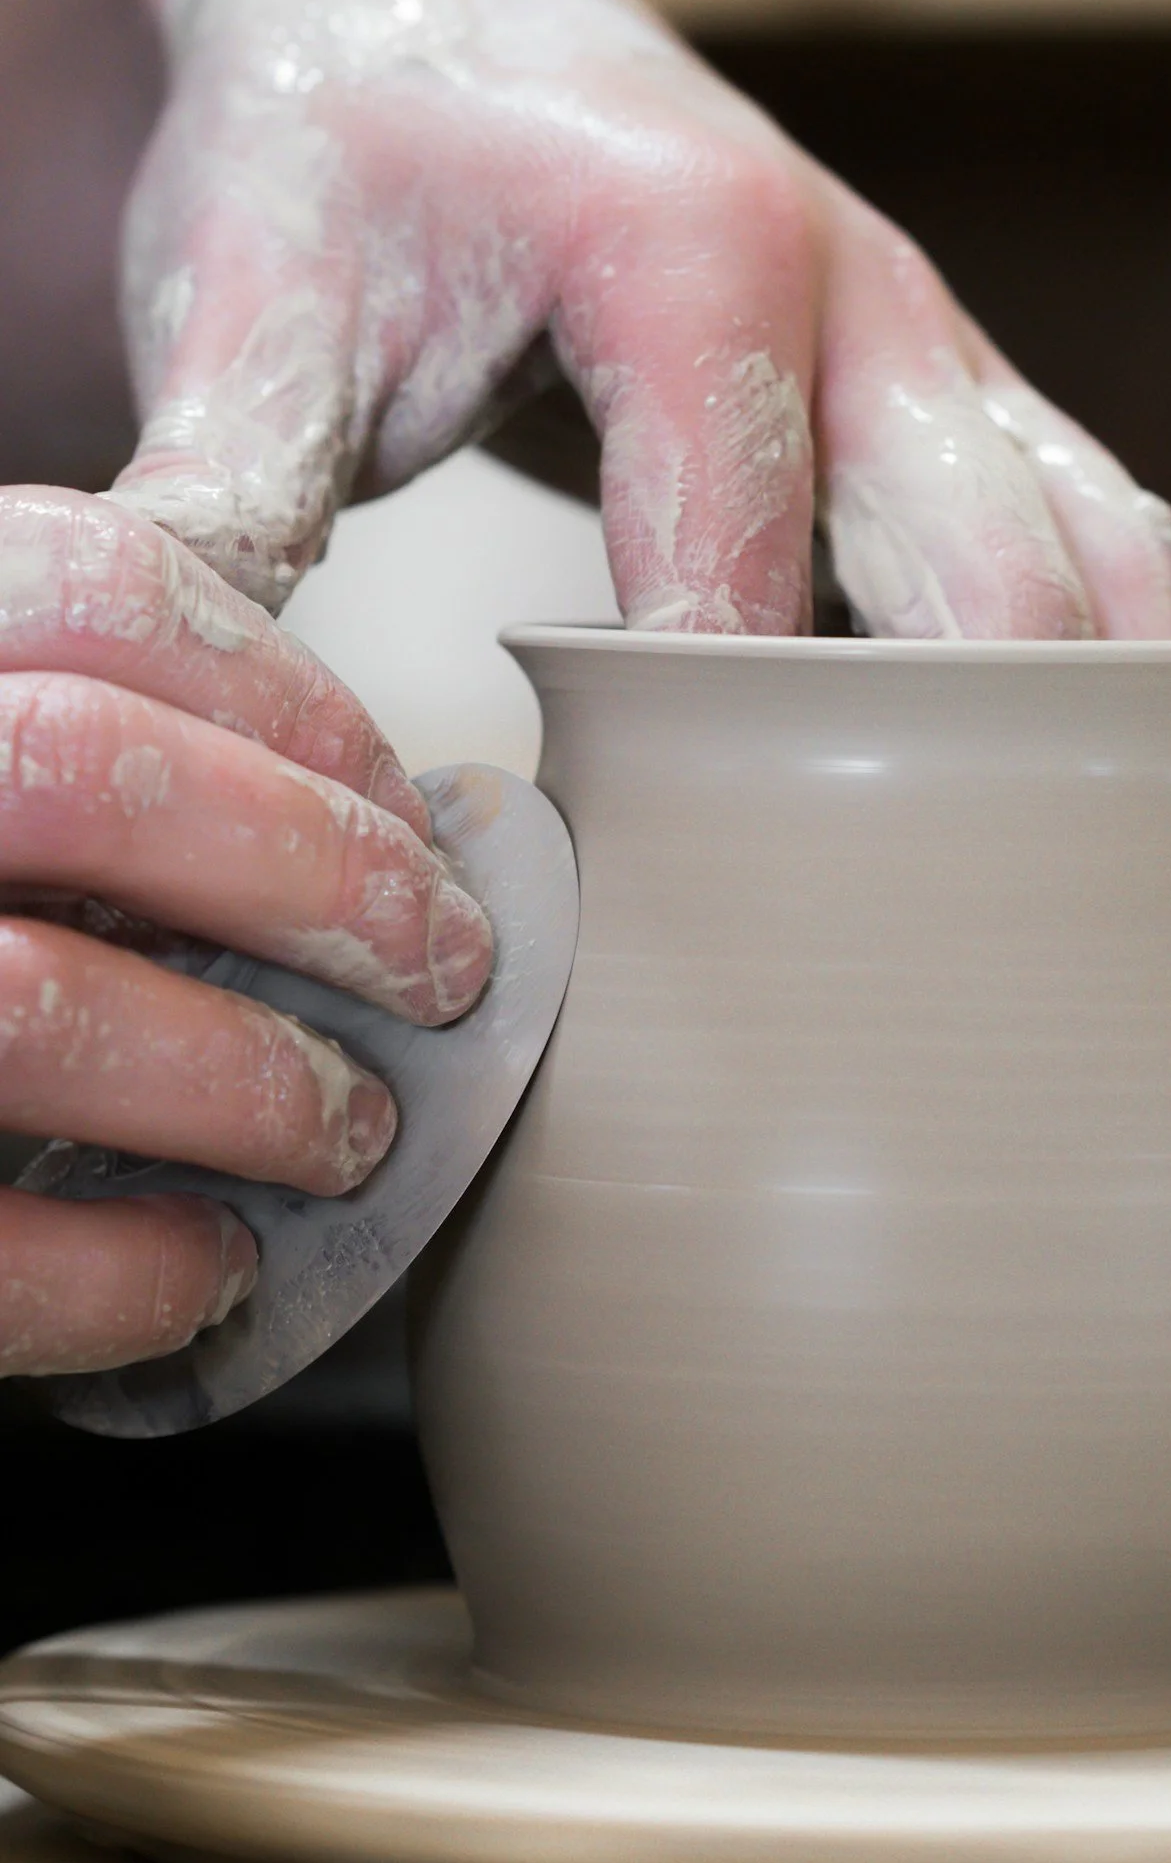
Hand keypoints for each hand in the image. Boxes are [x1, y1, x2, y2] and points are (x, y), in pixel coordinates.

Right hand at [0, 487, 492, 1377]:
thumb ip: (81, 730)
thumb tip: (356, 813)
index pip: (88, 588)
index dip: (290, 697)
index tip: (396, 804)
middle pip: (83, 772)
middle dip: (318, 877)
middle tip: (438, 971)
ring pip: (31, 1005)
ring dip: (247, 1083)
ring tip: (345, 1130)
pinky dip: (124, 1274)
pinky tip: (207, 1266)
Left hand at [92, 0, 1170, 856]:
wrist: (415, 8)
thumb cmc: (332, 159)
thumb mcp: (252, 307)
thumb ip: (221, 496)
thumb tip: (179, 713)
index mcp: (692, 258)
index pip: (746, 573)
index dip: (733, 766)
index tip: (713, 932)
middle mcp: (870, 303)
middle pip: (997, 577)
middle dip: (996, 775)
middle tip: (995, 969)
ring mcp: (945, 364)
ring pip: (1111, 567)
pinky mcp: (970, 416)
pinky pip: (1155, 553)